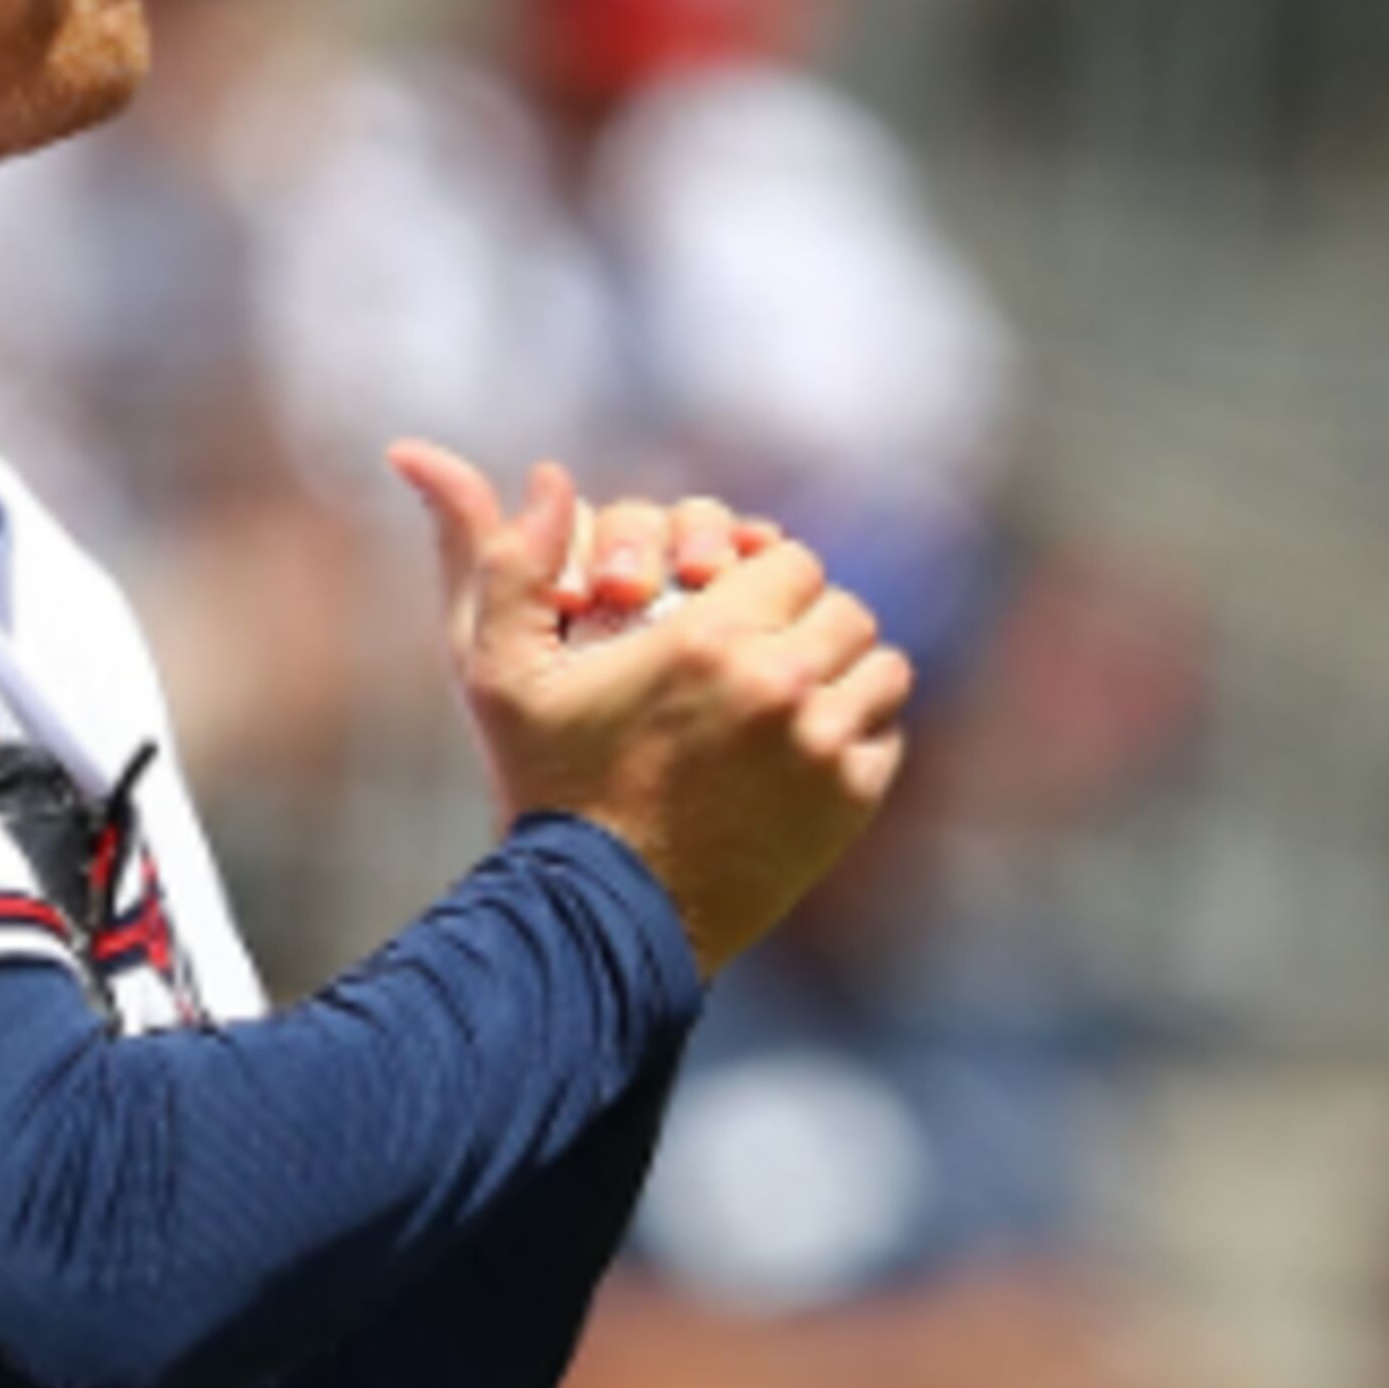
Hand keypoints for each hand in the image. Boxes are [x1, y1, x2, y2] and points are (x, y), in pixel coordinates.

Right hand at [387, 440, 907, 976]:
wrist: (598, 912)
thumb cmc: (546, 784)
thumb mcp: (499, 670)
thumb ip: (508, 558)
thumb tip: (546, 475)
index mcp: (708, 635)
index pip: (789, 558)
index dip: (761, 577)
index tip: (731, 607)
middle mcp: (780, 682)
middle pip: (842, 606)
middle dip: (804, 621)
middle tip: (761, 653)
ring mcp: (825, 746)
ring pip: (879, 666)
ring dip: (842, 673)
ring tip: (793, 697)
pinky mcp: (850, 803)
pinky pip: (889, 735)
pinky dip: (859, 736)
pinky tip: (805, 753)